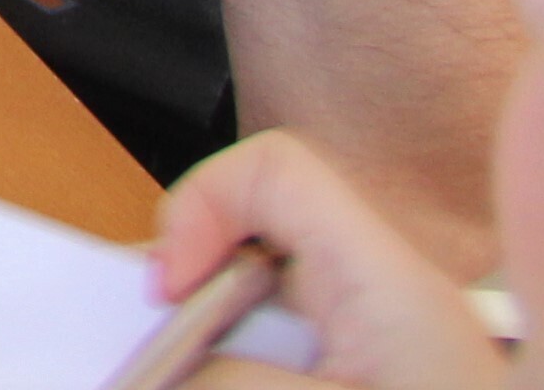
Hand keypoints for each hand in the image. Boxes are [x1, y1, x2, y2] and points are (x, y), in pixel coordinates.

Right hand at [146, 132, 498, 389]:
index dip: (201, 206)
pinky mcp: (369, 376)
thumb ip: (244, 386)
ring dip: (217, 353)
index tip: (170, 290)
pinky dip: (246, 376)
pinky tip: (233, 386)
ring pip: (261, 313)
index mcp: (386, 284)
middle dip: (194, 297)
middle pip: (253, 245)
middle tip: (157, 354)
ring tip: (193, 378)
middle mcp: (381, 301)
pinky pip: (285, 358)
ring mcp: (376, 345)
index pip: (274, 175)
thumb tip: (176, 372)